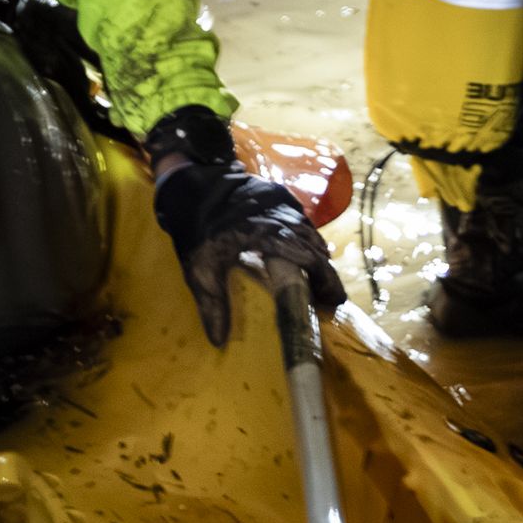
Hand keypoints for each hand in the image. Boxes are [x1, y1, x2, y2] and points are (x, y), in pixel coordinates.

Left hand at [143, 108, 345, 346]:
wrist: (189, 182)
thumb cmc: (194, 227)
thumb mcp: (198, 267)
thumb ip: (211, 303)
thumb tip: (218, 340)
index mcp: (266, 233)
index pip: (307, 257)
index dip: (324, 279)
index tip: (332, 300)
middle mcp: (281, 215)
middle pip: (315, 246)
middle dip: (325, 274)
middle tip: (329, 298)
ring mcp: (283, 202)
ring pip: (311, 232)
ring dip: (318, 256)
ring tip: (320, 282)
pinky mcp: (280, 195)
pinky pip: (302, 220)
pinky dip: (308, 240)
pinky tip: (306, 256)